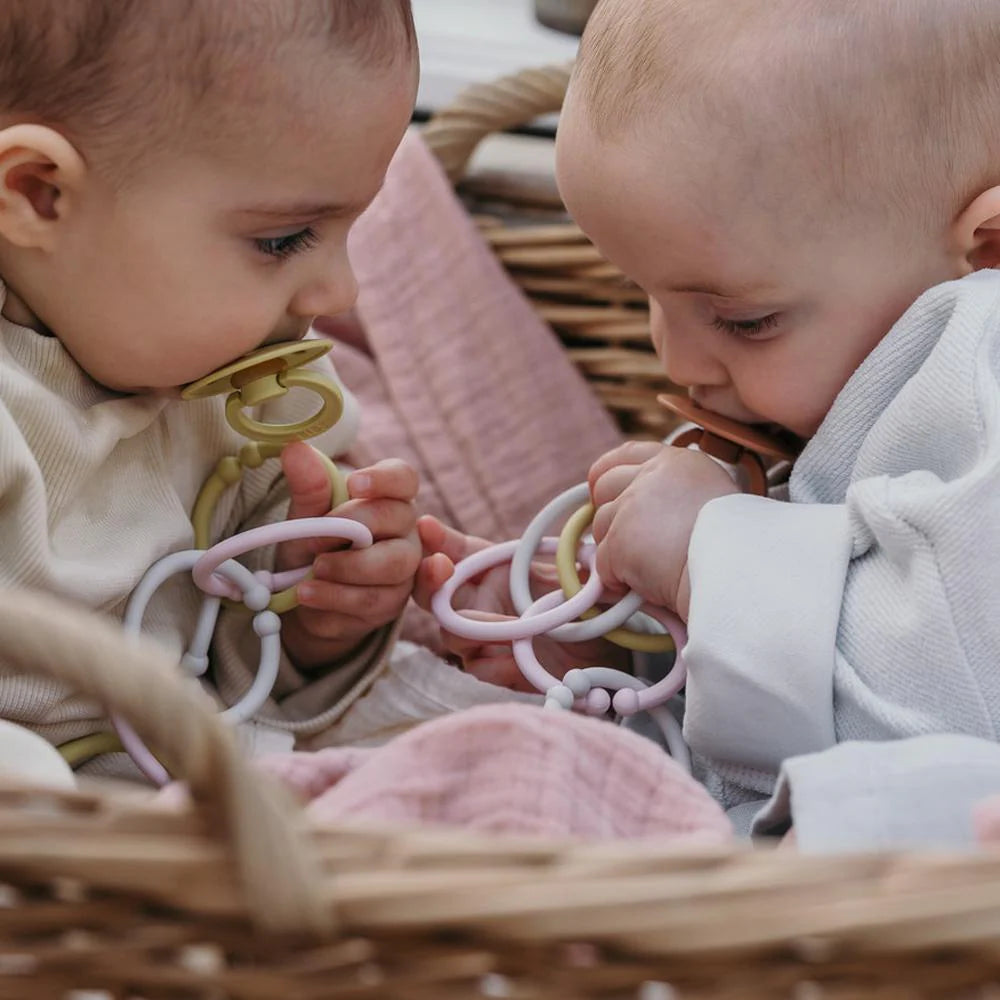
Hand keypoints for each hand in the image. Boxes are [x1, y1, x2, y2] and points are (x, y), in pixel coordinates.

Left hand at [277, 443, 420, 668]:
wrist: (304, 596)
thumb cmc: (312, 546)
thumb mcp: (305, 515)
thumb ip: (307, 486)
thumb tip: (295, 449)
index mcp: (388, 498)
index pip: (404, 478)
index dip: (384, 479)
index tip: (355, 484)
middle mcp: (405, 531)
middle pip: (400, 520)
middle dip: (356, 527)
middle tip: (316, 540)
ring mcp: (403, 569)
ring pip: (391, 566)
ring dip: (344, 570)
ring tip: (309, 573)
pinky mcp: (392, 604)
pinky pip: (372, 601)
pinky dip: (334, 598)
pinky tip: (309, 595)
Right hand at [414, 515, 629, 689]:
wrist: (603, 646)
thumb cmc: (580, 600)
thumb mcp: (569, 571)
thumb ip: (555, 555)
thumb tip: (567, 543)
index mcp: (488, 569)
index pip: (451, 551)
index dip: (435, 540)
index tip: (427, 526)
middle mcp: (477, 601)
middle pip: (431, 592)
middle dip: (428, 578)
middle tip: (439, 566)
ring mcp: (481, 638)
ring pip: (452, 632)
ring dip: (474, 627)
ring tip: (510, 626)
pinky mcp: (495, 670)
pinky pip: (479, 667)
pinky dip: (496, 661)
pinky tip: (518, 655)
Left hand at [589, 441, 737, 618]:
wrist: (741, 573)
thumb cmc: (736, 547)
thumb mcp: (712, 501)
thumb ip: (674, 497)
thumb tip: (641, 519)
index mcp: (676, 462)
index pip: (624, 455)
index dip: (605, 476)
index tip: (602, 494)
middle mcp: (651, 476)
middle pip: (603, 489)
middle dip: (610, 518)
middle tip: (631, 542)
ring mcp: (632, 507)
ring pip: (601, 530)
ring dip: (618, 553)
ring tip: (653, 568)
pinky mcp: (621, 541)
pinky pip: (604, 566)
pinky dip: (619, 581)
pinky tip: (646, 586)